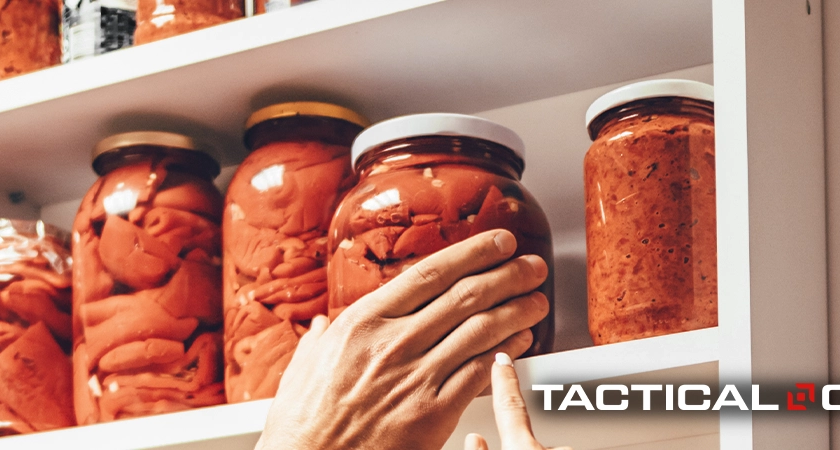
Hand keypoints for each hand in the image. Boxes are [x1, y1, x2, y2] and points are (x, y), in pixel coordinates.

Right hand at [255, 230, 549, 449]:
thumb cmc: (304, 424)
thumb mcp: (302, 367)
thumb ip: (319, 341)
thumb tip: (322, 326)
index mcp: (362, 324)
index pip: (429, 275)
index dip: (471, 254)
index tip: (497, 242)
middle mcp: (394, 344)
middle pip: (465, 297)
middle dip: (507, 276)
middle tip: (531, 266)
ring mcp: (417, 378)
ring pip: (481, 332)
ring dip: (517, 311)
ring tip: (536, 301)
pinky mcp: (434, 413)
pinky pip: (480, 374)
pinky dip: (507, 354)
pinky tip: (521, 344)